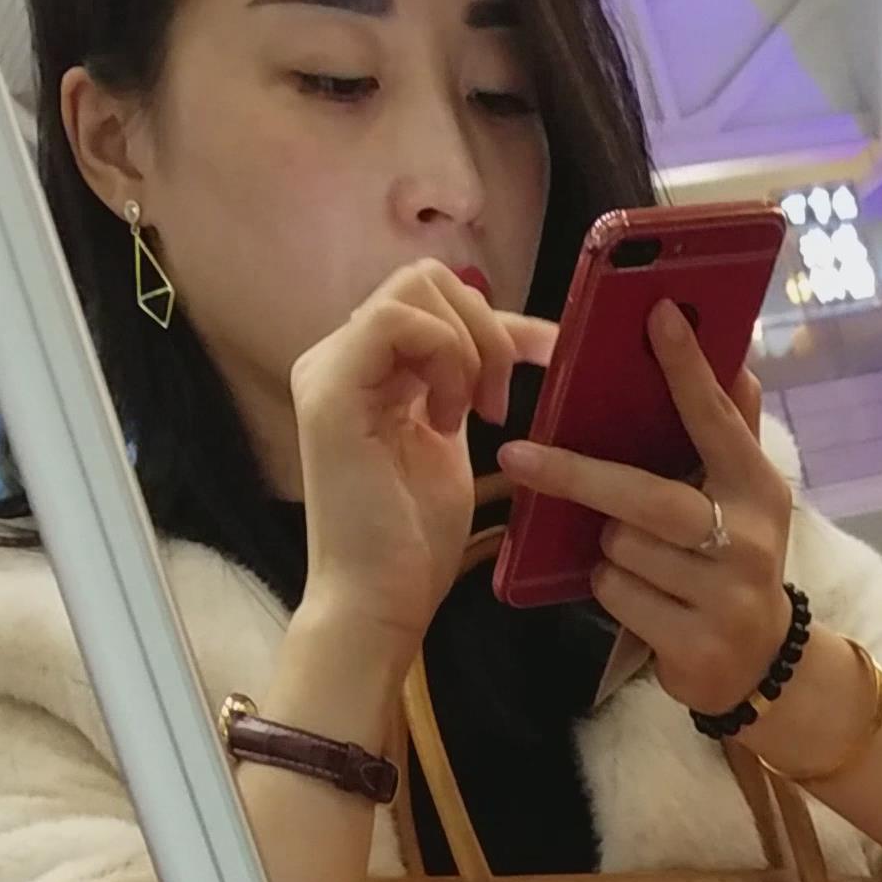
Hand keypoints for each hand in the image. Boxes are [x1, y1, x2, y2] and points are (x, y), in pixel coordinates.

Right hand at [291, 260, 560, 661]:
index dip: (500, 320)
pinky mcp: (330, 388)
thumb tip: (517, 342)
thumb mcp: (451, 448)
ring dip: (467, 345)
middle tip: (498, 403)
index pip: (436, 303)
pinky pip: (398, 321)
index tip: (552, 356)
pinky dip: (443, 358)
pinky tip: (449, 419)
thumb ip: (462, 389)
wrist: (378, 603)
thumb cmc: (413, 544)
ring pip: (416, 289)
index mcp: (368, 372)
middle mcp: (341, 359)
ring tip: (472, 416)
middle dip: (485, 328)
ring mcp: (330, 369)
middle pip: (426, 278)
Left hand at [495, 299, 793, 716]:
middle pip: (645, 498)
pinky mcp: (695, 644)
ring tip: (634, 557)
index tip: (658, 314)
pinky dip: (612, 591)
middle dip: (577, 476)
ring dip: (607, 548)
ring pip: (620, 549)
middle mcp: (747, 540)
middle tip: (517, 456)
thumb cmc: (733, 559)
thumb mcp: (745, 496)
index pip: (717, 420)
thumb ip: (733, 430)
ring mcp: (725, 597)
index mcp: (757, 489)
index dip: (687, 369)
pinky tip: (641, 598)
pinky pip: (617, 596)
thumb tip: (732, 355)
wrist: (759, 663)